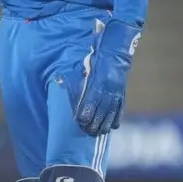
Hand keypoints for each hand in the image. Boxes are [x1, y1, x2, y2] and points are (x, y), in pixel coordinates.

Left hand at [66, 20, 138, 135]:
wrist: (116, 49)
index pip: (92, 97)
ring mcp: (117, 89)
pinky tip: (113, 126)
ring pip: (112, 109)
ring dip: (105, 122)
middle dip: (96, 120)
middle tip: (89, 131)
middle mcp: (109, 85)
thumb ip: (77, 75)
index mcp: (99, 78)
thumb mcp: (86, 62)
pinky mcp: (122, 90)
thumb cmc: (96, 54)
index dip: (87, 109)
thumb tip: (60, 81)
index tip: (81, 120)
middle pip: (102, 107)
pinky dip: (117, 117)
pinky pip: (120, 106)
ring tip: (100, 132)